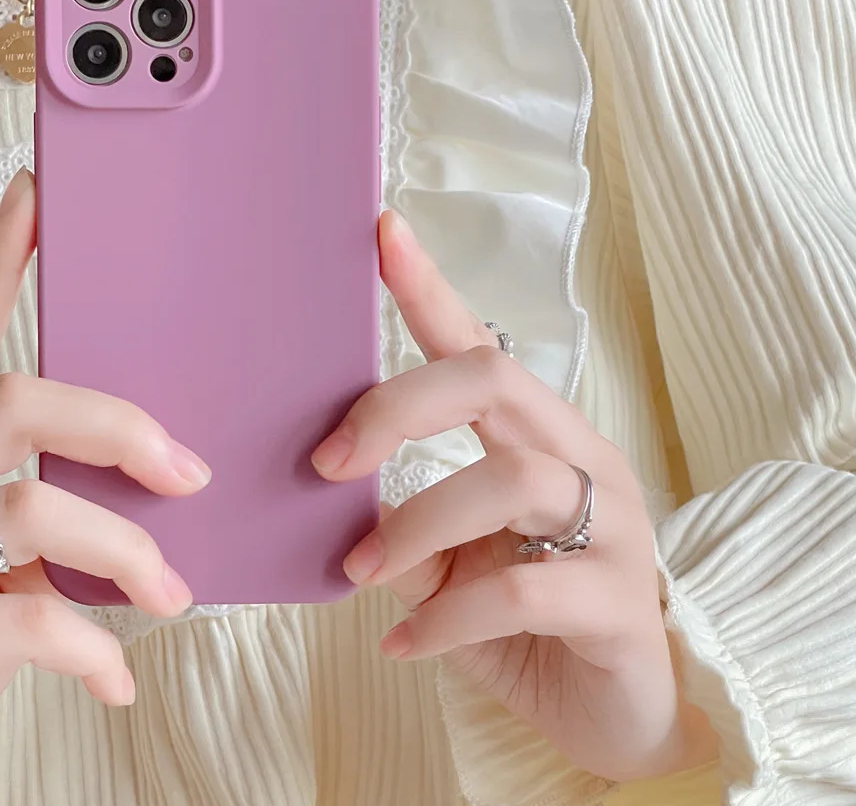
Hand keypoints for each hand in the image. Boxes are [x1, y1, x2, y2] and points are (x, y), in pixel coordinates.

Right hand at [0, 171, 209, 805]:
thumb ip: (40, 498)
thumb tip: (163, 474)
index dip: (0, 259)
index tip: (42, 194)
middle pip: (18, 403)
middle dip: (121, 428)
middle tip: (189, 471)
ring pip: (36, 509)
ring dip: (126, 553)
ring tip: (170, 592)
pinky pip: (36, 624)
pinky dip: (95, 653)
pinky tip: (116, 678)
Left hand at [313, 211, 716, 781]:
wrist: (607, 714)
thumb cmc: (523, 621)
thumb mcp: (451, 564)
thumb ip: (404, 524)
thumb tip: (331, 500)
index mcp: (538, 436)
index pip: (478, 346)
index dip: (428, 289)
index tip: (380, 234)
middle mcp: (582, 460)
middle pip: (493, 379)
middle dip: (397, 408)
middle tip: (329, 463)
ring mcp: (612, 526)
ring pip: (510, 480)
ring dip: (415, 524)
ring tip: (360, 571)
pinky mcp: (619, 603)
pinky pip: (521, 592)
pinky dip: (445, 616)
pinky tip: (401, 642)